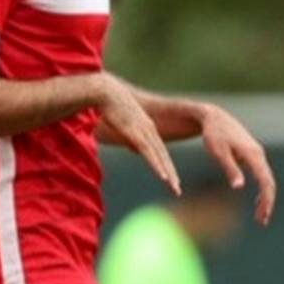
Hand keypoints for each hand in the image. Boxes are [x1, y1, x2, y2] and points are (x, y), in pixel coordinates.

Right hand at [97, 74, 181, 196]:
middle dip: (171, 174)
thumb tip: (137, 151)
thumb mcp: (123, 124)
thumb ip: (131, 138)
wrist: (106, 92)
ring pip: (159, 157)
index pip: (159, 151)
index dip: (165, 166)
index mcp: (147, 128)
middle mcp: (149, 130)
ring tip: (174, 189)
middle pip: (163, 156)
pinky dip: (157, 166)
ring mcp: (144, 132)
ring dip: (167, 174)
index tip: (171, 180)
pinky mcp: (137, 133)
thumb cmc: (110, 106)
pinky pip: (150, 154)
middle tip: (177, 191)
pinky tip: (163, 177)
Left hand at [199, 105, 275, 225]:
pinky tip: (256, 200)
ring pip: (266, 179)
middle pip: (269, 182)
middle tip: (261, 222)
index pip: (265, 182)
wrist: (213, 116)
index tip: (261, 217)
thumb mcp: (217, 151)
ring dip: (265, 198)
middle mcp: (258, 154)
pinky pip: (261, 175)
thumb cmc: (213, 134)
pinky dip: (261, 189)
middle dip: (267, 203)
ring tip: (260, 216)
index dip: (266, 200)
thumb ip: (229, 168)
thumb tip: (239, 187)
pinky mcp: (252, 155)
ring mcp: (257, 154)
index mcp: (252, 155)